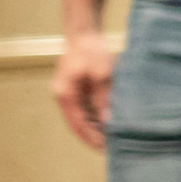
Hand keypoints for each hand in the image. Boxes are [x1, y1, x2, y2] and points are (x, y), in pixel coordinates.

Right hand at [53, 29, 116, 149]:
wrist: (84, 33)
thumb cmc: (91, 51)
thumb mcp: (101, 74)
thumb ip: (103, 97)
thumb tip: (109, 120)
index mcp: (65, 95)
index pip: (77, 125)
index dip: (91, 138)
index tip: (105, 148)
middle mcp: (65, 96)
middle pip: (79, 123)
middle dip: (95, 136)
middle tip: (114, 147)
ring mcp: (70, 93)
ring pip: (84, 117)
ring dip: (97, 127)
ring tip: (115, 138)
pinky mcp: (78, 89)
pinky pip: (88, 108)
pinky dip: (98, 116)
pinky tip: (112, 122)